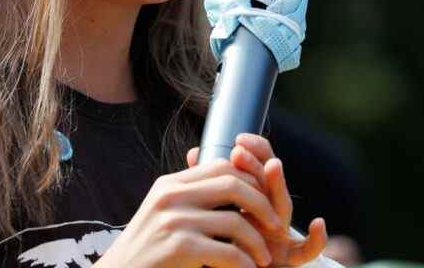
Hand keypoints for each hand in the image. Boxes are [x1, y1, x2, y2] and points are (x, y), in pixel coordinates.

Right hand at [98, 158, 279, 267]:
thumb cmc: (147, 250)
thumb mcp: (163, 212)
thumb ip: (189, 194)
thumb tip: (220, 172)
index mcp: (170, 184)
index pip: (222, 166)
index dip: (251, 181)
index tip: (265, 202)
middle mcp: (171, 196)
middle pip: (233, 185)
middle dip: (262, 205)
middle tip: (276, 226)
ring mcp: (174, 220)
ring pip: (235, 221)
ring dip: (257, 242)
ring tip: (263, 257)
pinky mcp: (178, 247)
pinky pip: (228, 252)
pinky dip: (244, 263)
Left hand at [186, 134, 326, 266]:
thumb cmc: (227, 243)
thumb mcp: (217, 211)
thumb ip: (211, 185)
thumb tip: (194, 153)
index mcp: (252, 200)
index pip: (257, 170)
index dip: (253, 152)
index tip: (239, 138)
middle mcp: (268, 214)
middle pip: (266, 185)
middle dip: (256, 165)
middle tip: (239, 150)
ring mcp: (279, 235)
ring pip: (282, 208)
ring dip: (278, 185)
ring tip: (273, 164)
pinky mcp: (287, 259)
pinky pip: (305, 251)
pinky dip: (317, 239)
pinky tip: (318, 223)